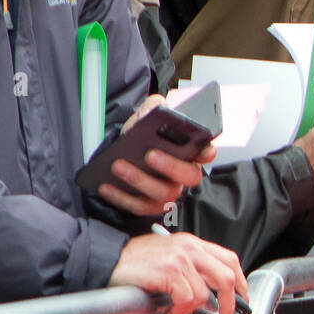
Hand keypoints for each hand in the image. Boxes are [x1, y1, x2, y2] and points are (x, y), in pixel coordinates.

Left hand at [97, 94, 214, 217]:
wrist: (124, 157)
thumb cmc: (142, 138)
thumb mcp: (146, 117)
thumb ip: (152, 107)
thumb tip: (151, 112)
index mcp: (190, 152)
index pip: (206, 152)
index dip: (207, 153)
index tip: (206, 151)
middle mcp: (184, 175)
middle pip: (189, 176)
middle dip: (170, 166)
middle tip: (150, 155)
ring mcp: (169, 193)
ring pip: (162, 193)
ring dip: (139, 180)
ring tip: (118, 166)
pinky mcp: (151, 207)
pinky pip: (139, 206)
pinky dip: (121, 196)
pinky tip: (106, 185)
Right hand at [109, 232, 246, 313]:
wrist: (108, 259)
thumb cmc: (135, 261)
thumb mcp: (170, 257)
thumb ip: (191, 269)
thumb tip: (210, 294)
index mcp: (193, 243)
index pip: (229, 259)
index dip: (241, 282)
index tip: (242, 299)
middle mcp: (190, 247)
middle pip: (226, 276)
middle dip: (231, 303)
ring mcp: (180, 258)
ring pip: (204, 293)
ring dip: (191, 312)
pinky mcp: (169, 270)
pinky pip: (186, 299)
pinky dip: (179, 313)